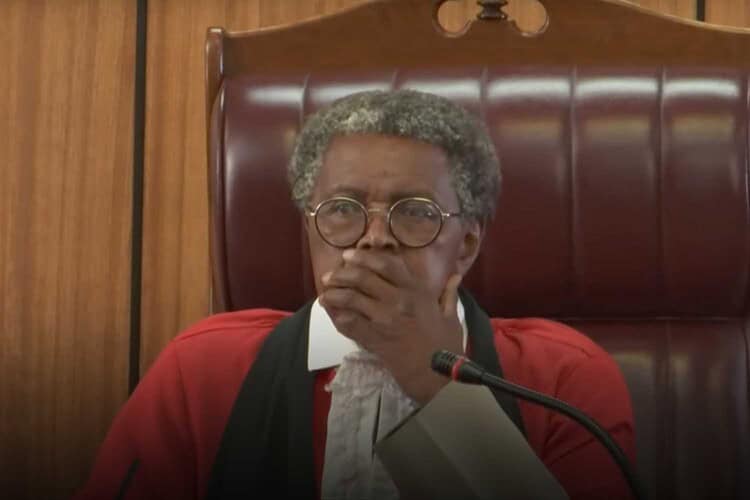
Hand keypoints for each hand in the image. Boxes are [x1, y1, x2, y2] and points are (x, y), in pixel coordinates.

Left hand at [319, 248, 462, 403]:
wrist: (437, 375)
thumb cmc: (447, 344)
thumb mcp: (452, 315)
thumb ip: (449, 293)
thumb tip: (455, 276)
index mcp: (417, 290)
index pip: (386, 264)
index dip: (364, 257)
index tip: (350, 255)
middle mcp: (398, 300)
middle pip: (362, 278)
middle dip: (342, 273)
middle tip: (330, 275)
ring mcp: (384, 319)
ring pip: (351, 298)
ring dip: (335, 293)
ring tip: (326, 293)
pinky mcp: (374, 338)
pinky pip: (349, 323)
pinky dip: (337, 316)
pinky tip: (330, 312)